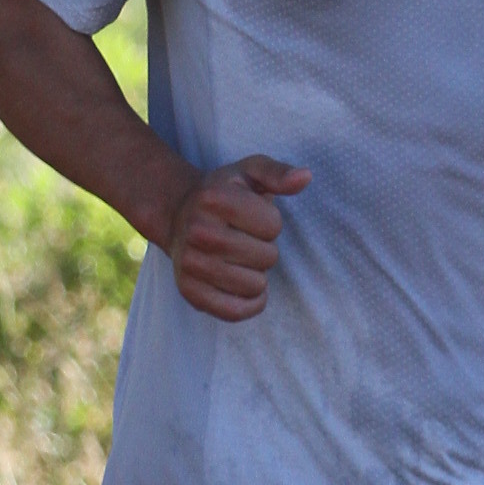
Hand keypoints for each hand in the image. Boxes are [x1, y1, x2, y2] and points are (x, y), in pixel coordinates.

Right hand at [164, 154, 310, 322]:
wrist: (177, 215)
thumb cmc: (223, 193)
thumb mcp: (250, 172)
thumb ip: (278, 173)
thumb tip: (305, 177)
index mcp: (213, 198)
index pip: (272, 226)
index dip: (269, 222)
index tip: (250, 215)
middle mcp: (197, 231)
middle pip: (267, 258)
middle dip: (263, 249)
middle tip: (243, 238)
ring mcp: (190, 263)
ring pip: (255, 286)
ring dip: (256, 275)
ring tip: (237, 258)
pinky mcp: (189, 291)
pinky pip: (235, 312)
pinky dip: (249, 304)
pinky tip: (243, 287)